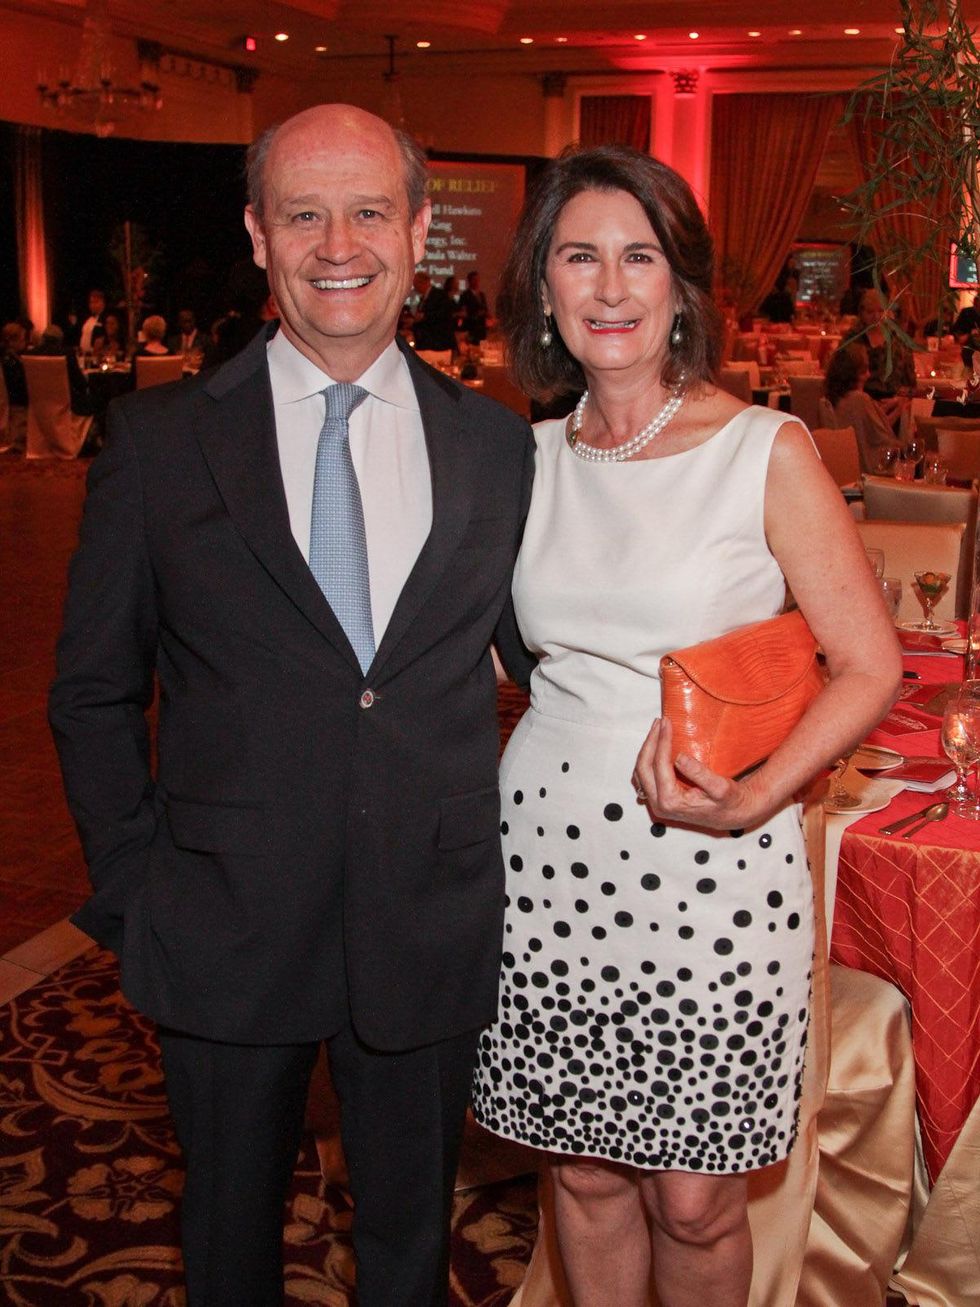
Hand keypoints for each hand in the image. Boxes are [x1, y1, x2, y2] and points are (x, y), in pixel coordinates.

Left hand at [632, 718, 763, 831]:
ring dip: (647, 748)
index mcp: (671, 802)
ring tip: (657, 729)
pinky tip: (657, 744)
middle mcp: (659, 805)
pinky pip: (646, 776)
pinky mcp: (659, 799)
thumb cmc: (729, 803)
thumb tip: (680, 757)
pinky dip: (649, 758)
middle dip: (651, 741)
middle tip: (660, 722)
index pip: (659, 765)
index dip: (662, 741)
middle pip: (644, 767)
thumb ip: (700, 774)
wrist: (732, 815)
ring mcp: (656, 803)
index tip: (667, 723)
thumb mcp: (720, 788)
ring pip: (641, 771)